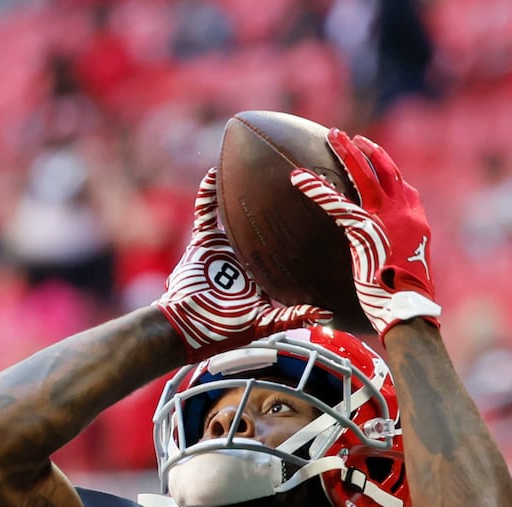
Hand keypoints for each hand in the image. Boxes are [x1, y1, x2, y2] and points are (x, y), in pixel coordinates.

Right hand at [157, 167, 327, 360]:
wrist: (184, 326)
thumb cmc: (222, 330)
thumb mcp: (262, 324)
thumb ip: (291, 317)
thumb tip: (326, 314)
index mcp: (262, 277)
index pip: (285, 256)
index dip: (299, 241)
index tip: (320, 222)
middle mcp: (245, 260)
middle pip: (264, 230)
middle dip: (277, 211)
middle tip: (296, 184)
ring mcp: (224, 249)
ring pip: (236, 216)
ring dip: (243, 195)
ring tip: (258, 171)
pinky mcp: (203, 242)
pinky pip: (205, 213)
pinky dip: (208, 193)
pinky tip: (216, 172)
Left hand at [290, 129, 441, 337]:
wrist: (407, 308)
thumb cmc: (404, 299)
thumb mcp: (406, 269)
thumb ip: (395, 254)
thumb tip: (380, 261)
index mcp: (418, 224)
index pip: (406, 189)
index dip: (389, 172)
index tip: (375, 160)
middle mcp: (406, 214)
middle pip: (387, 171)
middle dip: (369, 151)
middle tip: (350, 137)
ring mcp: (387, 218)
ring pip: (366, 175)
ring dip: (348, 153)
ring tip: (332, 136)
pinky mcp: (365, 228)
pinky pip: (338, 202)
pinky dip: (318, 189)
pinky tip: (299, 178)